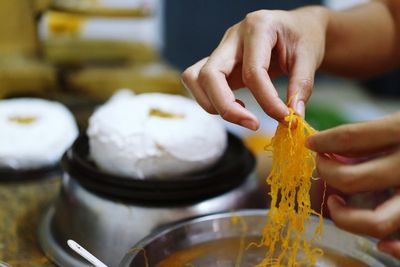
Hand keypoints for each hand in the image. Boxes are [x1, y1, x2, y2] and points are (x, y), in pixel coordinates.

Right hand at [182, 7, 327, 129]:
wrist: (297, 27)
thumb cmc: (303, 38)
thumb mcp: (310, 57)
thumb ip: (301, 86)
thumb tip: (292, 118)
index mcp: (258, 26)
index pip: (253, 71)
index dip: (267, 101)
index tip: (285, 118)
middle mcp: (233, 36)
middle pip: (210, 74)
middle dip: (227, 107)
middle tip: (253, 124)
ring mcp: (221, 48)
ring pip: (195, 78)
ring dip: (212, 104)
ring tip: (242, 116)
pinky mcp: (217, 62)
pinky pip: (197, 81)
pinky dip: (210, 99)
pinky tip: (237, 105)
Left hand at [307, 112, 399, 257]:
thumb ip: (376, 135)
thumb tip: (334, 151)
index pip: (351, 137)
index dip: (323, 141)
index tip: (311, 143)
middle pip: (351, 178)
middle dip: (326, 173)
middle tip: (321, 167)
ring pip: (375, 221)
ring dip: (345, 216)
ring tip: (334, 201)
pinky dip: (394, 248)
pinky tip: (381, 244)